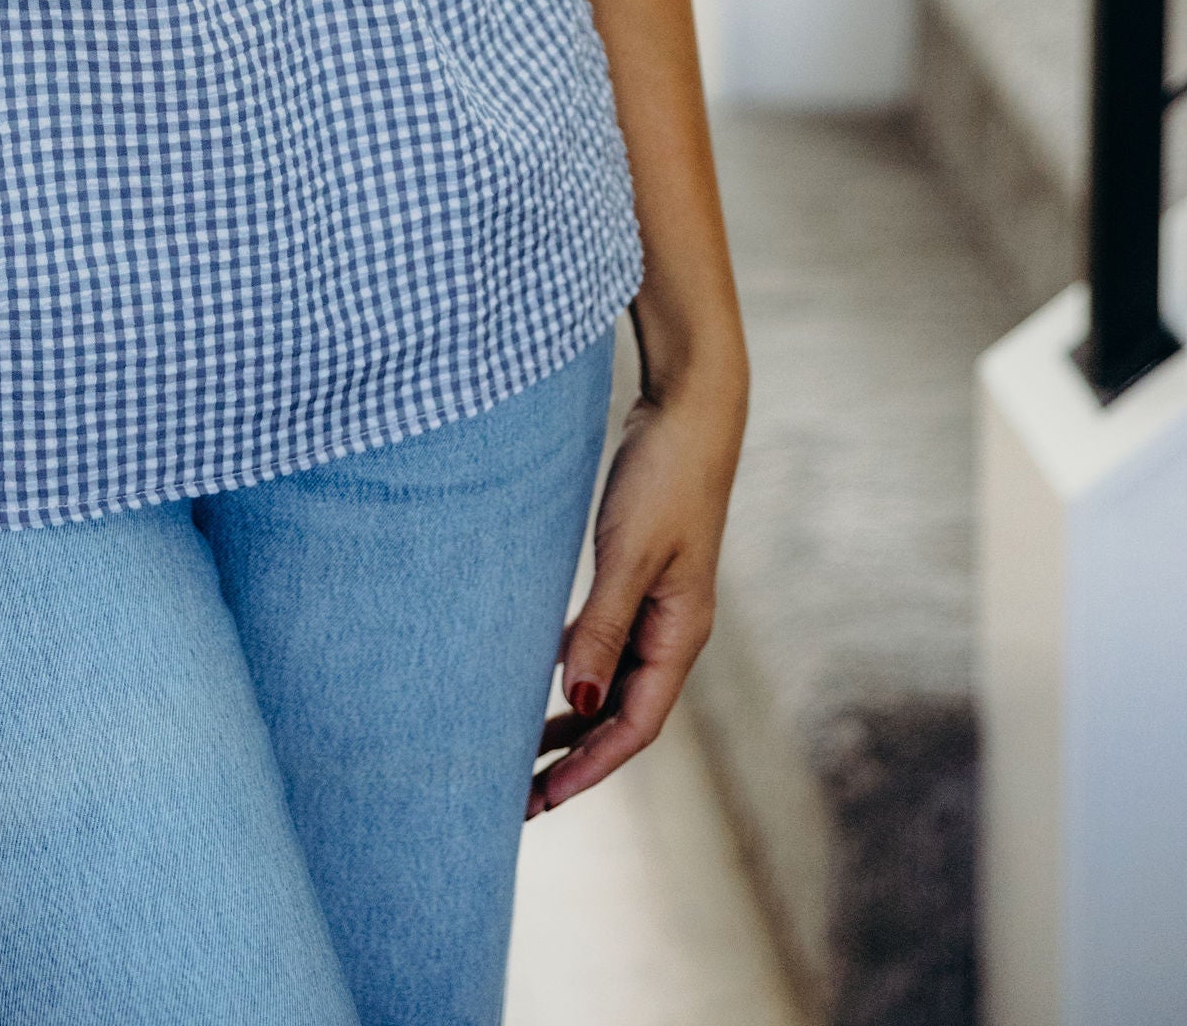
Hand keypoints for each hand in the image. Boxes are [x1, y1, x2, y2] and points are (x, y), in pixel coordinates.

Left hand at [528, 366, 743, 817]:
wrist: (689, 412)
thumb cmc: (664, 477)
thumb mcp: (628, 553)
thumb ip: (604, 627)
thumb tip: (582, 703)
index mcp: (680, 636)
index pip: (635, 726)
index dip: (590, 767)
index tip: (543, 797)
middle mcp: (673, 632)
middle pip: (622, 716)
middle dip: (575, 758)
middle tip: (519, 795)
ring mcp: (659, 607)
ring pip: (613, 684)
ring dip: (573, 720)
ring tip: (521, 752)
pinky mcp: (640, 578)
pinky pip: (607, 644)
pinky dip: (577, 669)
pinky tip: (542, 678)